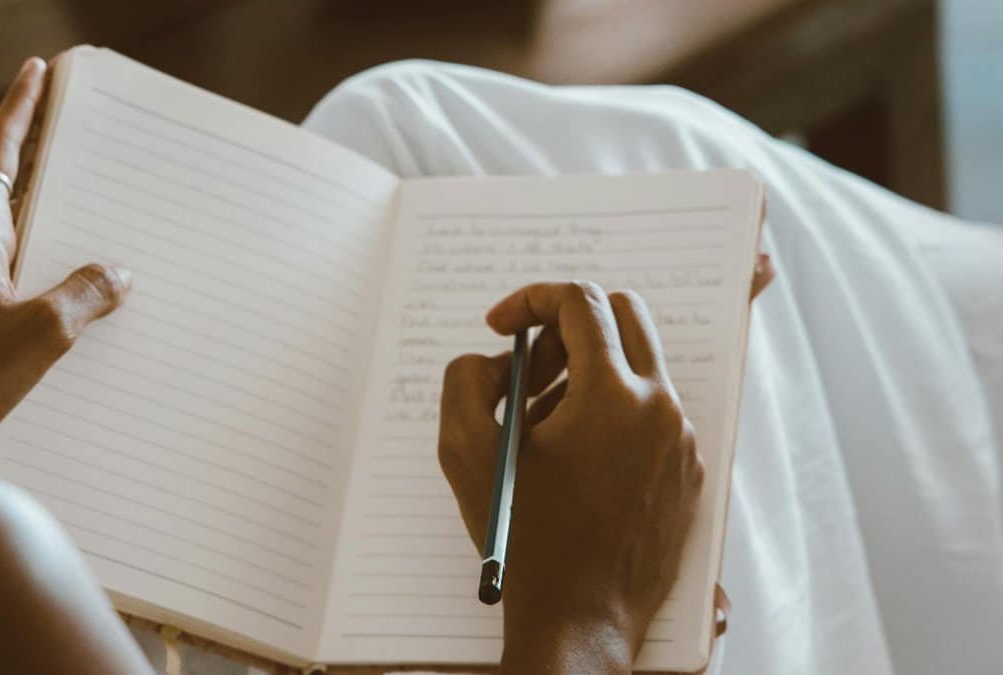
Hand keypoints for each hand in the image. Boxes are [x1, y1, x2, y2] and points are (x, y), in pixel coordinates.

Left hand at [0, 58, 131, 455]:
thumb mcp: (39, 334)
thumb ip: (83, 295)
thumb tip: (115, 273)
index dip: (20, 108)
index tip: (36, 71)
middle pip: (6, 186)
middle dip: (41, 157)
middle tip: (76, 134)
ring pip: (11, 236)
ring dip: (47, 220)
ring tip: (93, 220)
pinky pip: (11, 279)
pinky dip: (42, 272)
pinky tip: (73, 300)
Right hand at [440, 282, 700, 672]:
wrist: (581, 620)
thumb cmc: (525, 540)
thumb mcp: (467, 451)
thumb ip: (467, 379)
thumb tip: (495, 358)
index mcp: (613, 394)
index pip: (579, 302)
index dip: (529, 299)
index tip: (501, 326)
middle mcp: (660, 407)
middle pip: (622, 315)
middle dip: (567, 324)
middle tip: (528, 362)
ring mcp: (680, 440)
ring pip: (638, 366)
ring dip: (587, 371)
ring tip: (540, 421)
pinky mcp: (686, 471)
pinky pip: (650, 413)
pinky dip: (610, 411)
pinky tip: (571, 456)